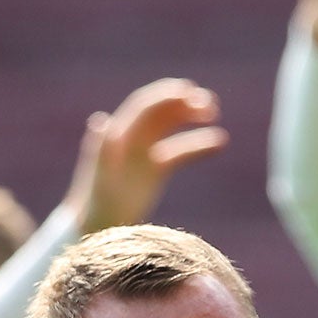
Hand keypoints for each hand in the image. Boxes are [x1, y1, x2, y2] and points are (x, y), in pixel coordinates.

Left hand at [65, 78, 228, 234]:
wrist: (99, 226)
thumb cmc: (96, 202)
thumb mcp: (99, 176)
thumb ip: (100, 148)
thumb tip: (100, 120)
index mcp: (118, 134)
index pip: (144, 106)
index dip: (165, 96)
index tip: (189, 90)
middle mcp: (132, 138)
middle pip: (161, 111)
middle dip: (183, 102)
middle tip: (208, 103)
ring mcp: (145, 152)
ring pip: (172, 126)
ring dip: (192, 115)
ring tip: (214, 112)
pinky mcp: (157, 169)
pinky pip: (181, 151)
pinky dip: (199, 145)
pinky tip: (221, 142)